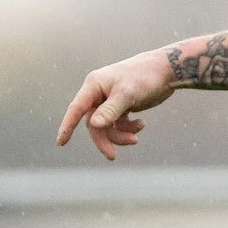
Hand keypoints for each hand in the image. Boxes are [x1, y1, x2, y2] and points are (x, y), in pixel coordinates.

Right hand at [55, 52, 175, 160]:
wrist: (166, 70)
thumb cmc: (145, 77)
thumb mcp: (128, 94)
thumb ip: (110, 110)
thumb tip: (93, 125)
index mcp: (94, 85)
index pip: (76, 109)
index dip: (67, 126)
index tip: (61, 143)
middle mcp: (99, 93)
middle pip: (94, 124)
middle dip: (104, 140)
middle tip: (113, 157)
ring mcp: (110, 100)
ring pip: (107, 127)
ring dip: (120, 136)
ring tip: (136, 138)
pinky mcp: (122, 106)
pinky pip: (118, 124)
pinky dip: (128, 129)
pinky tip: (141, 125)